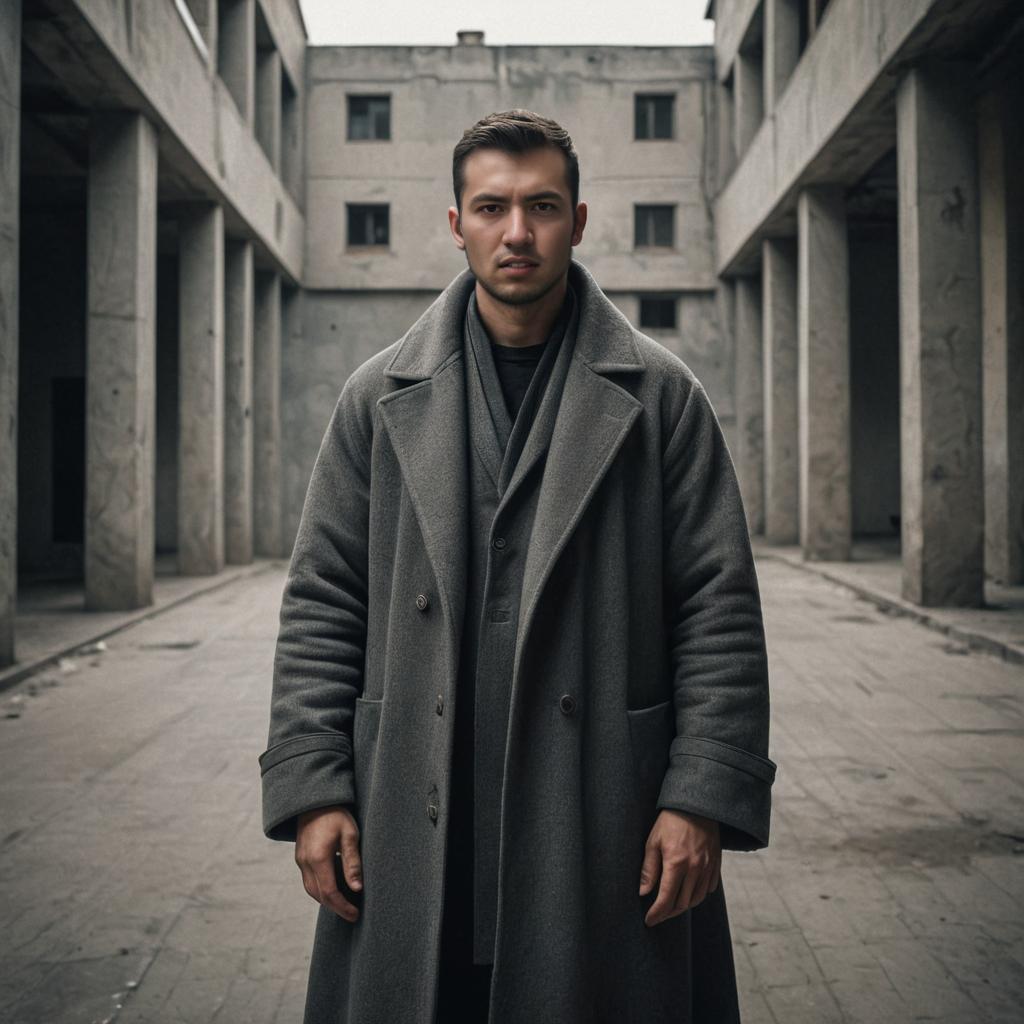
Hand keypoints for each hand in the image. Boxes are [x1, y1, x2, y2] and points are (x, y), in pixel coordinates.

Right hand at [295, 805, 362, 921]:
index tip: (355, 914)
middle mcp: (305, 862)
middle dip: (335, 907)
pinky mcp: (300, 856)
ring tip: (344, 904)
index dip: (342, 907)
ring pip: (311, 889)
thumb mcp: (350, 834)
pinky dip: (321, 888)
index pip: (329, 892)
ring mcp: (300, 860)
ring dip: (327, 899)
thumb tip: (357, 888)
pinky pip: (309, 879)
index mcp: (318, 858)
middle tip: (352, 914)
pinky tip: (334, 886)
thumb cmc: (336, 814)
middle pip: (318, 895)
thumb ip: (352, 862)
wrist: (315, 799)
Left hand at [639, 809, 720, 925]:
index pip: (666, 898)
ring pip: (697, 898)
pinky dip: (698, 895)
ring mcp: (707, 867)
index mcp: (676, 863)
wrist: (697, 805)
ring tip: (672, 907)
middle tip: (658, 915)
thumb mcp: (653, 841)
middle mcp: (695, 869)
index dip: (657, 913)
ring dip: (683, 907)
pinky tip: (689, 893)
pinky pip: (709, 888)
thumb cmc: (670, 821)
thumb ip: (649, 869)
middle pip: (682, 903)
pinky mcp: (716, 864)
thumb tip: (643, 892)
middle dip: (668, 913)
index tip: (649, 921)